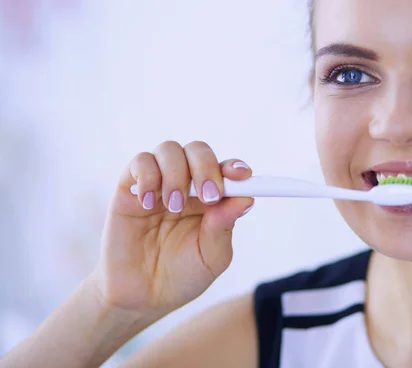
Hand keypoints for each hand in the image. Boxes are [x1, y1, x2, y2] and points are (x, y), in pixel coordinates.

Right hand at [90, 141, 253, 314]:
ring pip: (170, 150)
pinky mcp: (130, 187)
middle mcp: (188, 185)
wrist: (141, 297)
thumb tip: (245, 198)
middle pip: (198, 151)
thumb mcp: (211, 257)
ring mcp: (159, 183)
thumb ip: (224, 226)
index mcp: (213, 199)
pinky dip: (147, 176)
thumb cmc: (182, 276)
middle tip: (208, 196)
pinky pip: (140, 161)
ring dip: (176, 174)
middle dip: (206, 167)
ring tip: (172, 206)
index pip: (227, 170)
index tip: (241, 175)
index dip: (235, 167)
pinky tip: (148, 204)